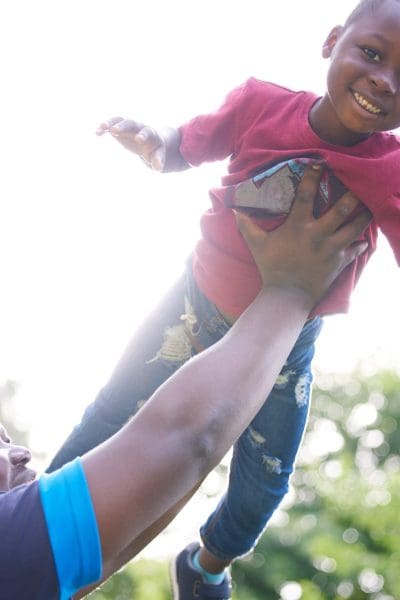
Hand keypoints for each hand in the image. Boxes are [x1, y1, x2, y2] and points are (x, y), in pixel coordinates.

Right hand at [96, 117, 164, 170]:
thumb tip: (158, 168)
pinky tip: (97, 132)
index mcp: (151, 134)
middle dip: (123, 126)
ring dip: (111, 123)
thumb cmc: (155, 150)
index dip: (143, 135)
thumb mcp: (158, 156)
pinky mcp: (120, 128)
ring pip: (120, 120)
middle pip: (131, 123)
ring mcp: (129, 126)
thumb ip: (159, 160)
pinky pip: (111, 124)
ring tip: (102, 127)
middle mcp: (139, 127)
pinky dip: (104, 127)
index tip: (139, 140)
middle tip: (114, 130)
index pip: (148, 132)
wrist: (149, 142)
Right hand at [235, 164, 371, 304]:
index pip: (307, 194)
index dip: (313, 176)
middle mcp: (318, 233)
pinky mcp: (339, 262)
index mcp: (298, 225)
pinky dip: (359, 245)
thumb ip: (246, 226)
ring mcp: (331, 248)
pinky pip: (355, 250)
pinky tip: (361, 241)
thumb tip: (233, 210)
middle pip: (342, 208)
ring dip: (363, 216)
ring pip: (355, 227)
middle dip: (353, 194)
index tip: (321, 163)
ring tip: (368, 208)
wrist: (287, 295)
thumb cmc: (271, 268)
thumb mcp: (257, 245)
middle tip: (359, 184)